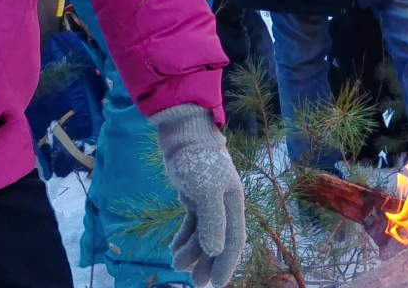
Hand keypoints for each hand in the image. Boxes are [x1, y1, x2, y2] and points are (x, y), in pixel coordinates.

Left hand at [150, 105, 246, 287]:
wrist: (183, 135)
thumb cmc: (198, 160)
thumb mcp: (206, 190)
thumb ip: (213, 220)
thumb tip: (216, 250)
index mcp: (233, 203)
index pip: (233, 239)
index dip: (226, 263)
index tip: (217, 283)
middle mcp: (224, 204)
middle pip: (218, 240)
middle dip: (207, 262)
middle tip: (195, 283)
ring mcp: (208, 201)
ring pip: (203, 233)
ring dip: (192, 251)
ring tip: (176, 265)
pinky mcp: (194, 196)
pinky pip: (192, 223)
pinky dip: (184, 237)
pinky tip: (173, 248)